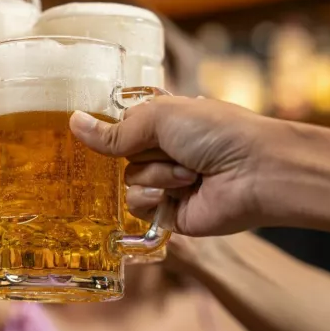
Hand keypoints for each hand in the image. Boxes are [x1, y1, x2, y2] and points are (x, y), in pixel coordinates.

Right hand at [69, 97, 274, 235]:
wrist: (256, 172)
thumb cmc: (217, 132)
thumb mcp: (159, 117)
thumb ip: (115, 129)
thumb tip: (72, 122)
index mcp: (162, 123)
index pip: (119, 126)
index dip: (110, 130)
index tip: (99, 130)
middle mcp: (162, 152)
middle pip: (119, 155)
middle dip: (142, 153)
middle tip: (173, 150)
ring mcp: (166, 183)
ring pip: (128, 181)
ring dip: (155, 175)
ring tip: (188, 173)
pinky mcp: (169, 213)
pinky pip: (138, 206)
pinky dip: (154, 197)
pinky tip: (180, 191)